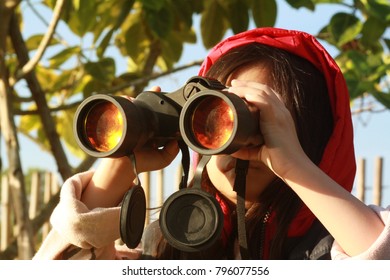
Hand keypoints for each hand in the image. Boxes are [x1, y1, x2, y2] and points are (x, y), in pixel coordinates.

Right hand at [81, 86, 178, 208]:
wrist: (125, 166)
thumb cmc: (143, 162)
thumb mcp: (163, 159)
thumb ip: (172, 151)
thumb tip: (176, 140)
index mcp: (153, 130)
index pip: (159, 115)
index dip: (163, 105)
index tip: (167, 97)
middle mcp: (143, 125)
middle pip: (147, 106)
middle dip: (150, 96)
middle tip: (156, 89)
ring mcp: (131, 122)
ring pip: (135, 106)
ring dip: (137, 98)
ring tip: (139, 96)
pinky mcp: (121, 122)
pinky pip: (122, 108)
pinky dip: (125, 102)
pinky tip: (128, 99)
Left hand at [228, 79, 308, 178]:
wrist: (293, 167)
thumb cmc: (278, 160)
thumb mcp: (258, 151)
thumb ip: (246, 148)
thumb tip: (231, 148)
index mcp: (280, 115)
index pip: (267, 95)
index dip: (252, 89)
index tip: (237, 88)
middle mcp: (282, 111)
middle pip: (264, 89)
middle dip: (247, 84)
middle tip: (232, 83)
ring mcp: (281, 114)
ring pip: (263, 92)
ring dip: (246, 87)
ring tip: (232, 87)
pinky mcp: (277, 120)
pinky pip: (265, 102)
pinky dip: (252, 96)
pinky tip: (243, 94)